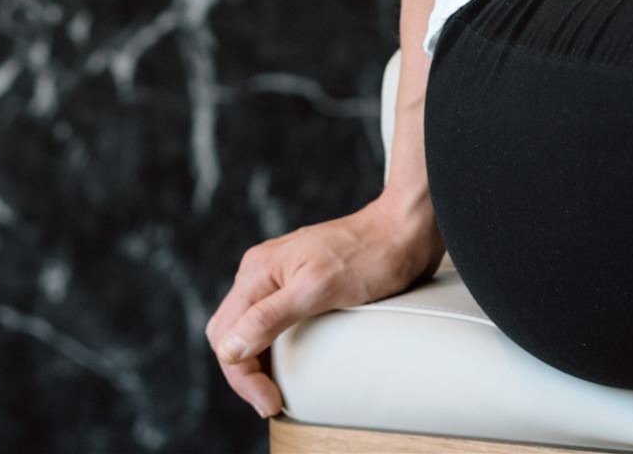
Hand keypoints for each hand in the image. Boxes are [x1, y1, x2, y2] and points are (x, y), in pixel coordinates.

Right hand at [206, 193, 446, 420]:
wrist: (405, 229)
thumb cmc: (369, 253)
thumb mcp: (318, 289)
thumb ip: (269, 318)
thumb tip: (229, 350)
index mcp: (258, 271)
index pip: (228, 337)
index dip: (245, 378)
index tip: (270, 402)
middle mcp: (262, 271)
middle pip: (231, 334)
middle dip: (245, 373)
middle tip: (270, 401)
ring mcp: (280, 275)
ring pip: (248, 328)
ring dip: (256, 361)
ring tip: (275, 389)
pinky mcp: (299, 280)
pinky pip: (269, 319)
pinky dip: (271, 345)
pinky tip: (286, 360)